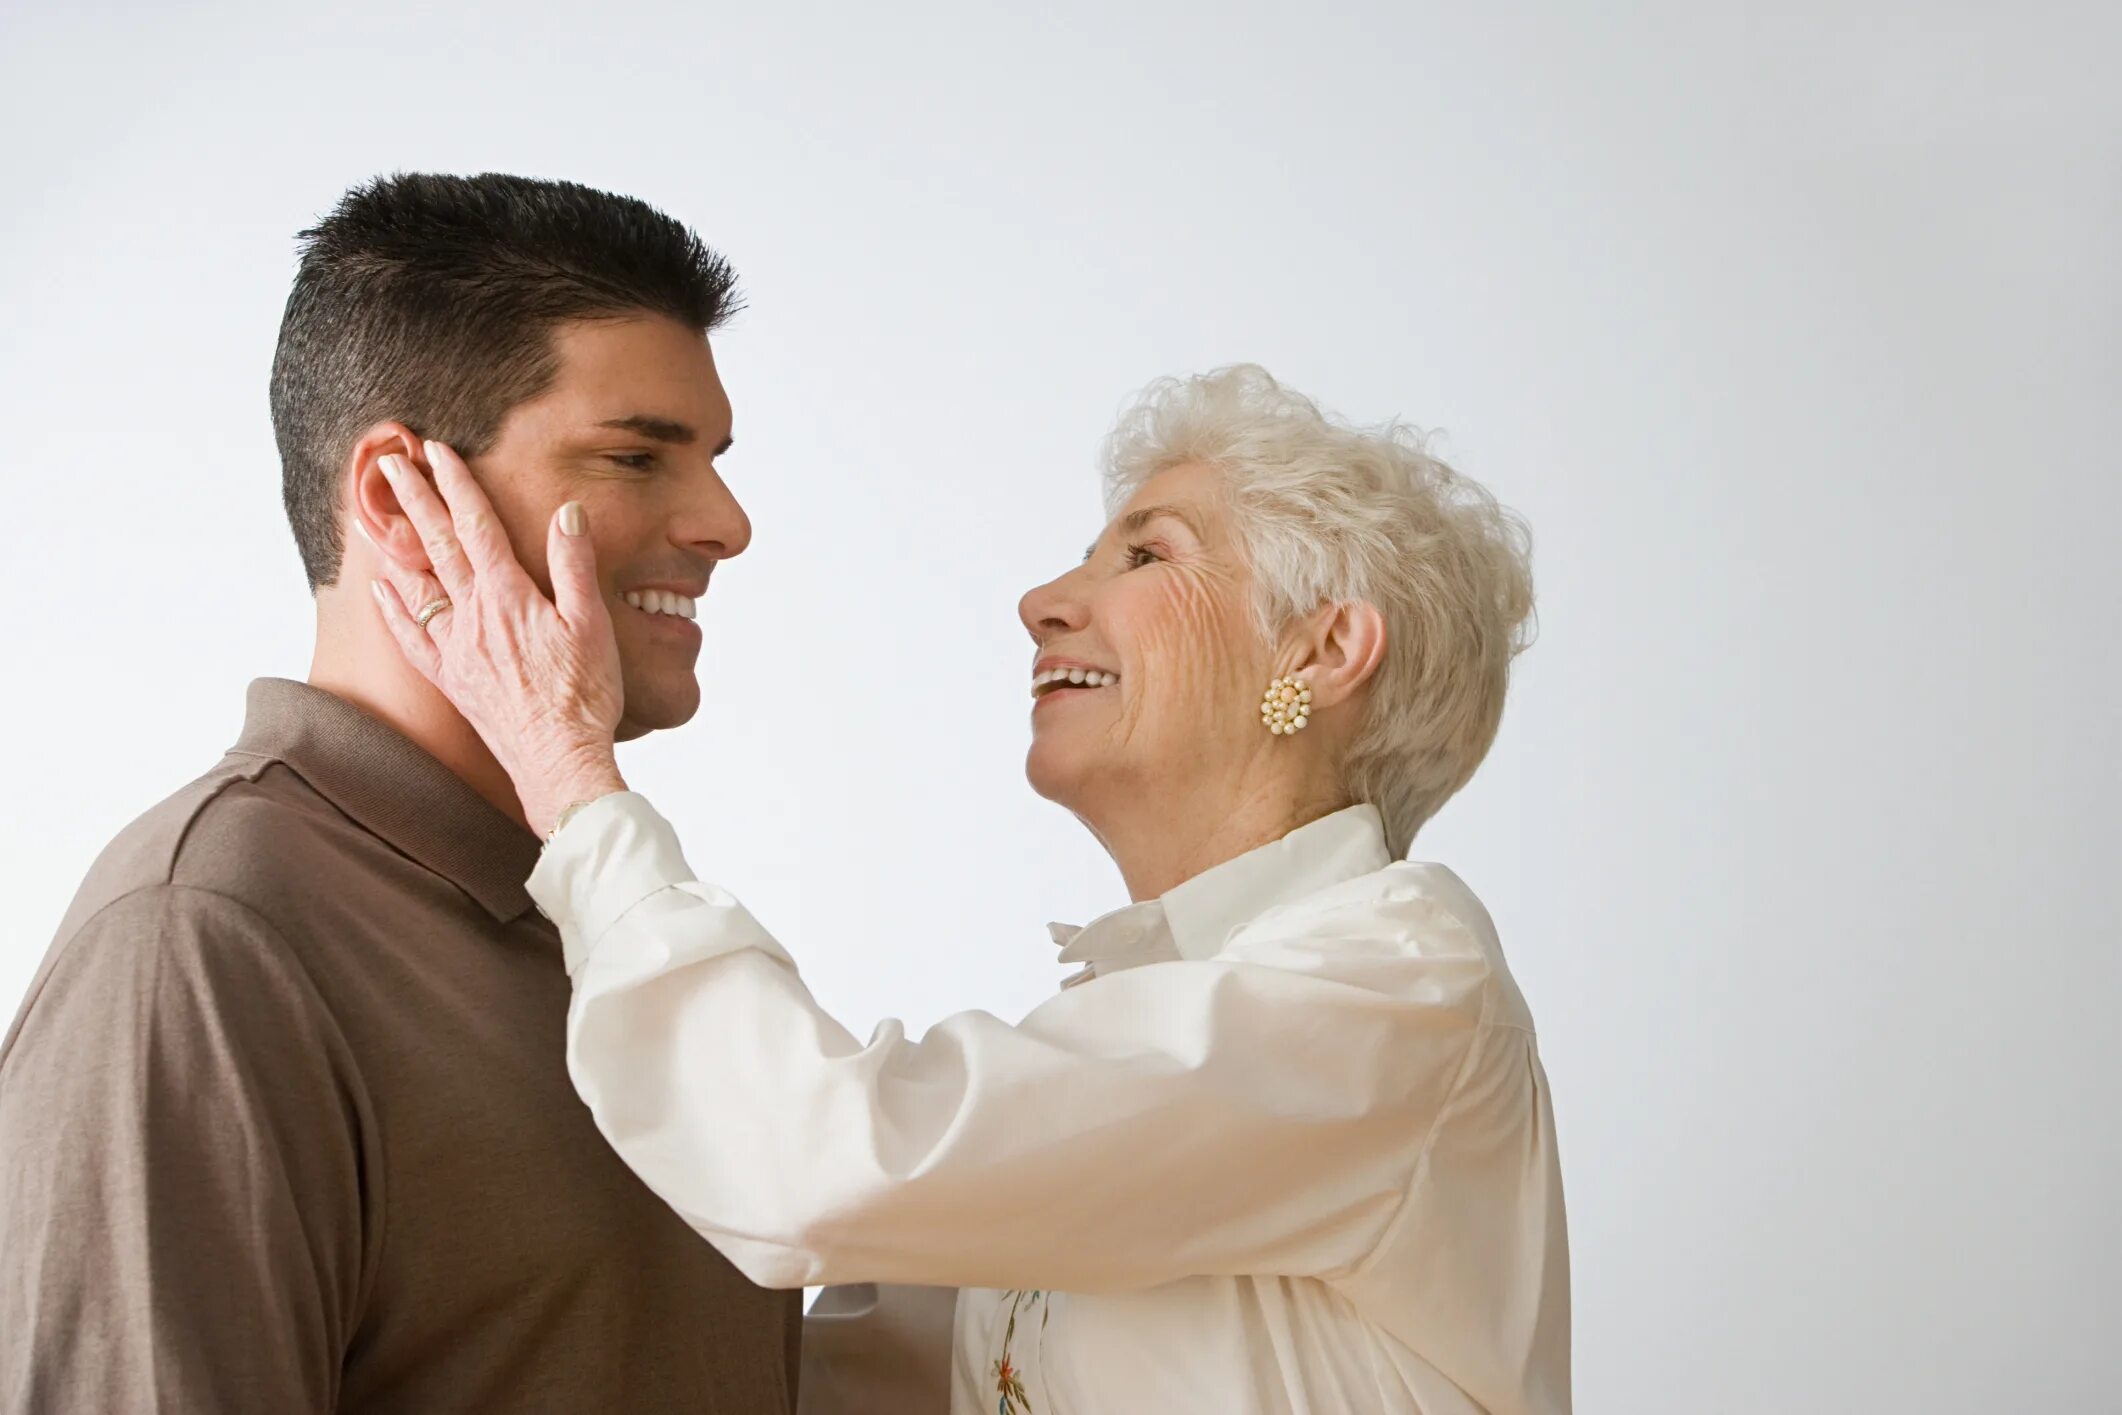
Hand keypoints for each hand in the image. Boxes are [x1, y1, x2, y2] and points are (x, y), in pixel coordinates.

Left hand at [369, 440, 627, 834]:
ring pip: (418, 584)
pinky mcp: (452, 679)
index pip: (476, 526)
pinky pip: (413, 637)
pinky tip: (380, 590)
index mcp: (509, 597)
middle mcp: (474, 617)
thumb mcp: (592, 624)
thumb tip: (567, 513)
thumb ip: (574, 565)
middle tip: (390, 462)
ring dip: (396, 544)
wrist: (558, 762)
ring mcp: (457, 649)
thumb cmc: (584, 698)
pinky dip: (393, 609)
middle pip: (437, 544)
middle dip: (413, 498)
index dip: (456, 484)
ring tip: (374, 514)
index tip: (436, 450)